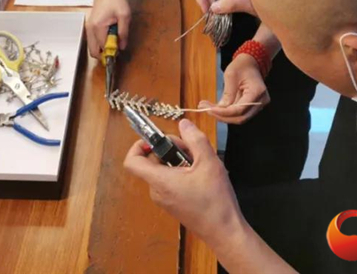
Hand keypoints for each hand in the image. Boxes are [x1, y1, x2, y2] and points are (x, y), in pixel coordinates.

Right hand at [86, 0, 130, 57]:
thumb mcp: (125, 16)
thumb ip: (124, 32)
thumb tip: (122, 46)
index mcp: (98, 26)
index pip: (102, 48)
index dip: (112, 52)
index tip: (119, 50)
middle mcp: (90, 29)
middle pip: (94, 52)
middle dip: (105, 53)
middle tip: (116, 47)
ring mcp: (89, 28)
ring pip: (93, 47)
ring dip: (103, 47)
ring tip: (114, 38)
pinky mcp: (90, 26)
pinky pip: (93, 41)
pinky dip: (101, 42)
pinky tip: (110, 35)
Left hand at [124, 119, 246, 245]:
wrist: (224, 232)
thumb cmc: (215, 200)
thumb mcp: (208, 162)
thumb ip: (195, 139)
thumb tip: (184, 124)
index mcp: (159, 181)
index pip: (132, 161)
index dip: (138, 145)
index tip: (156, 140)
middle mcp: (157, 191)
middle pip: (152, 162)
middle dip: (170, 150)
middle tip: (192, 149)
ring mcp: (165, 200)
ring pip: (164, 171)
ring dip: (180, 161)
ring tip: (201, 163)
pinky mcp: (174, 204)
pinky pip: (171, 182)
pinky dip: (183, 173)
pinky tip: (202, 176)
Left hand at [200, 54, 269, 123]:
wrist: (250, 63)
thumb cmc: (241, 66)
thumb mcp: (231, 76)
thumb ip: (227, 94)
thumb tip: (220, 109)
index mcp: (257, 92)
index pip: (240, 110)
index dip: (224, 112)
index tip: (210, 110)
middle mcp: (261, 101)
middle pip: (241, 117)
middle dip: (222, 116)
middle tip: (206, 110)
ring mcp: (258, 105)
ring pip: (239, 118)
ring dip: (223, 116)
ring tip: (208, 108)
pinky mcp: (252, 106)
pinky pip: (239, 114)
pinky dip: (227, 113)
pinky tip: (216, 108)